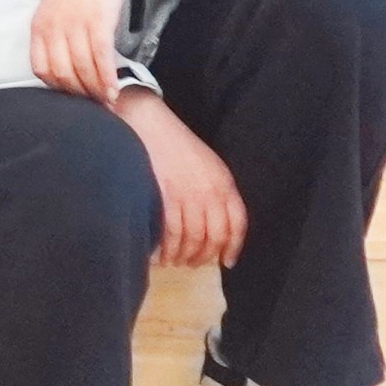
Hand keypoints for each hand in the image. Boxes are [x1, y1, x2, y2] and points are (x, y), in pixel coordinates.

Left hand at [31, 0, 142, 98]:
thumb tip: (67, 69)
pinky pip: (100, 57)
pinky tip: (115, 90)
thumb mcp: (55, 11)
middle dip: (79, 95)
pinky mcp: (97, 21)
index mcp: (38, 26)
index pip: (41, 69)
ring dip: (96, 91)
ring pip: (82, 69)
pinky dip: (107, 78)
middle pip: (62, 74)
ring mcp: (74, 24)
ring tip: (108, 103)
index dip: (57, 88)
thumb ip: (55, 37)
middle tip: (95, 106)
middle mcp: (52, 27)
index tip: (73, 97)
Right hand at [119, 90, 245, 266]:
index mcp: (224, 182)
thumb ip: (216, 190)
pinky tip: (161, 255)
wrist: (148, 122)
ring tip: (175, 261)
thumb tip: (216, 223)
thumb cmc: (176, 143)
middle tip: (193, 263)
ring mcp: (188, 194)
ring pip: (193, 238)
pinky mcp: (165, 195)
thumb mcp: (208, 164)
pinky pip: (171, 231)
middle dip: (204, 255)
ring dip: (184, 255)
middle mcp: (210, 191)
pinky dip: (167, 248)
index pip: (236, 224)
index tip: (226, 261)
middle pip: (214, 235)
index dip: (233, 246)